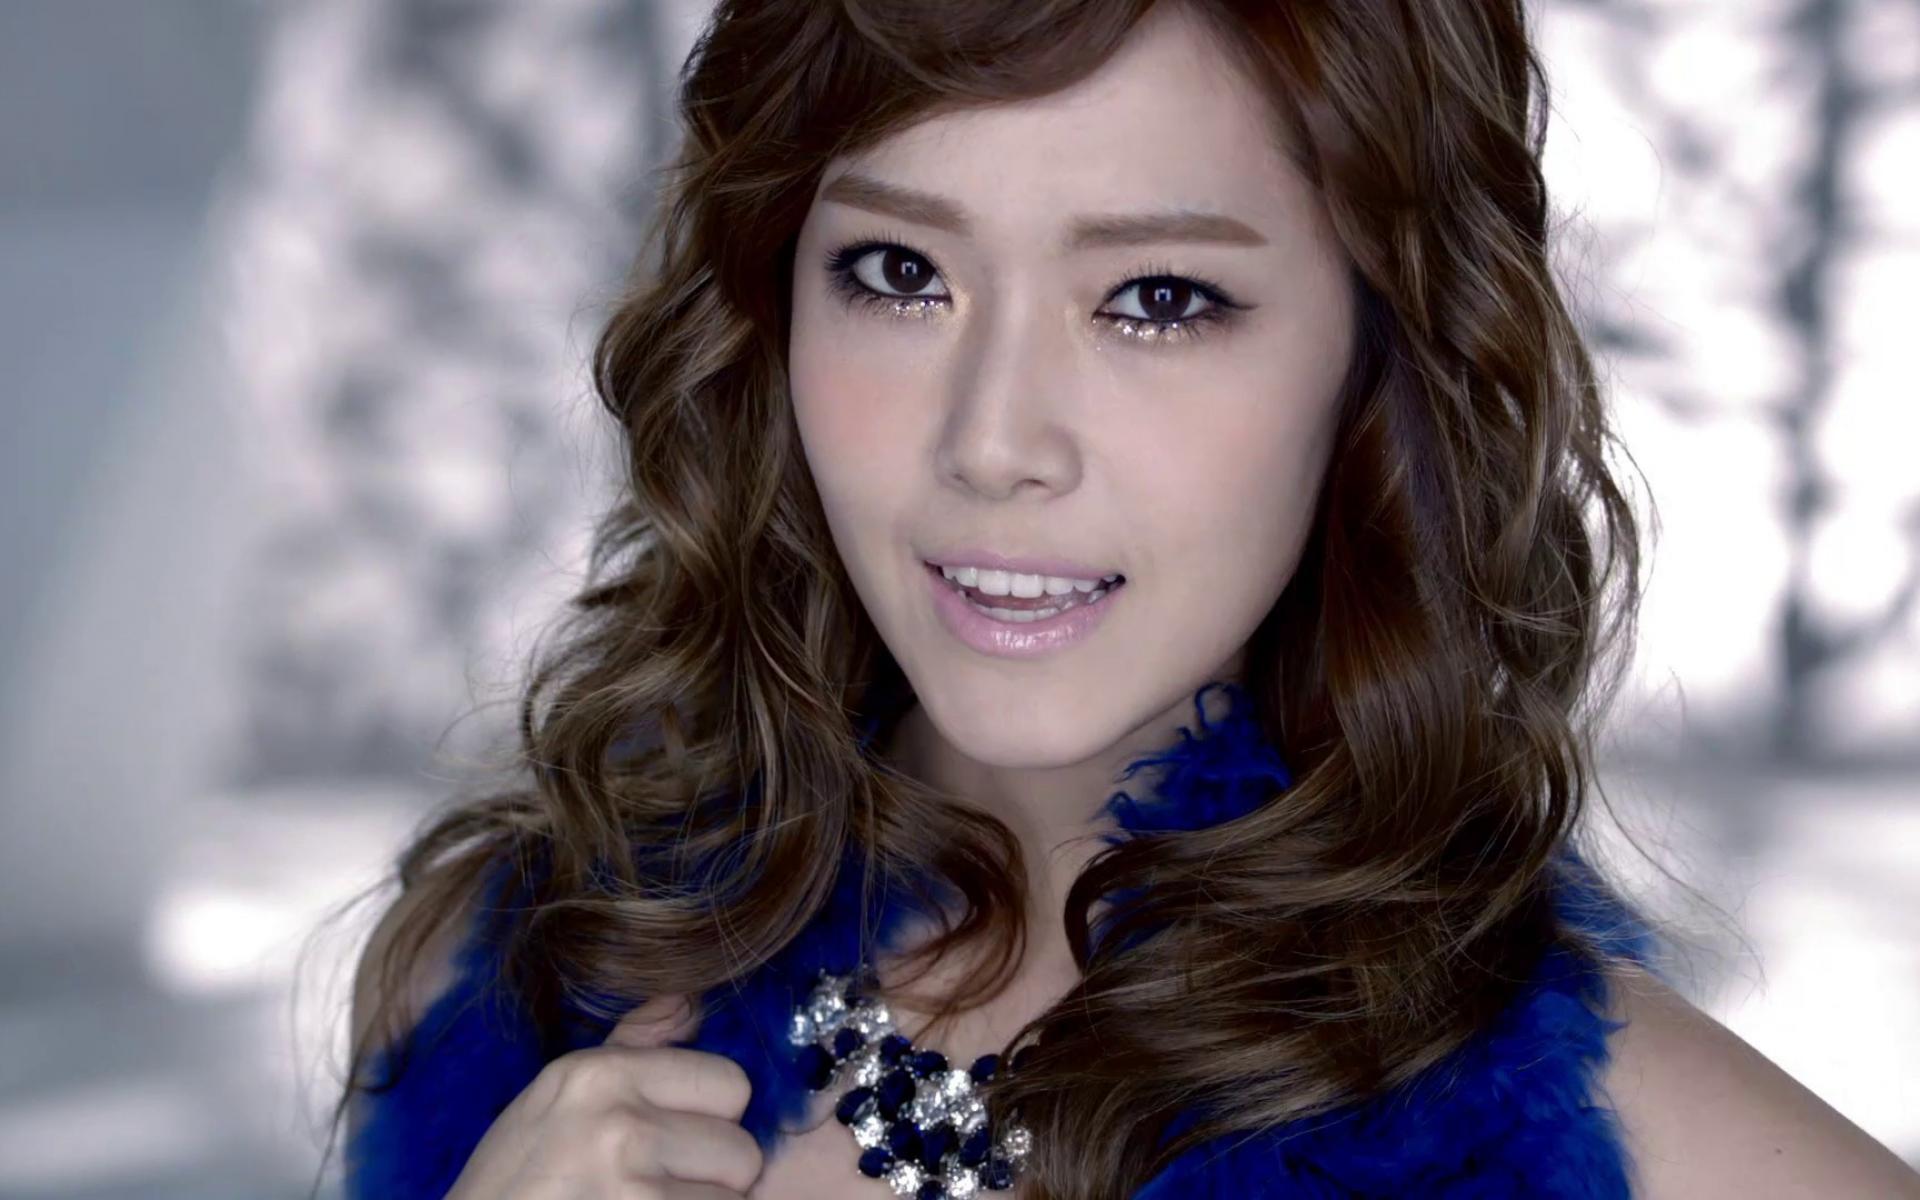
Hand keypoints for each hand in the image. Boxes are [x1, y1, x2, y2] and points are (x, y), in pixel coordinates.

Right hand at [444, 991, 763, 1197]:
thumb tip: (689, 999)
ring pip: (731, 1199)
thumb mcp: (555, 1098)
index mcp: (598, 1074)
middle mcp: (618, 1124)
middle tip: (660, 1186)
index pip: (731, 1083)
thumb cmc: (513, 1182)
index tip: (677, 1142)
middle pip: (742, 1149)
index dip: (714, 1120)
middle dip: (713, 1176)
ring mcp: (630, 1187)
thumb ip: (630, 1048)